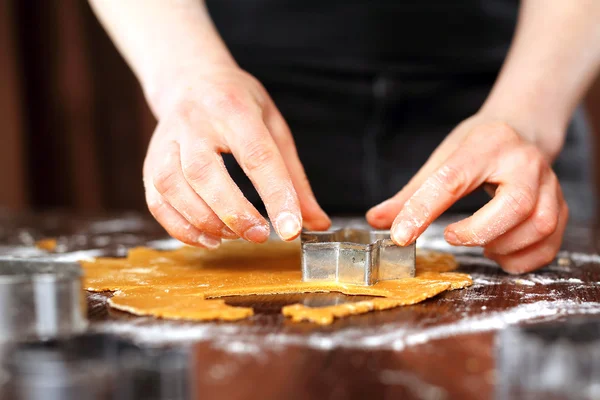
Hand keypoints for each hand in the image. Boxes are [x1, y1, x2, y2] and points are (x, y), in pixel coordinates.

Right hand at [143, 66, 329, 247]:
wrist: (191, 79)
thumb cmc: (239, 105)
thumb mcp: (275, 128)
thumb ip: (295, 178)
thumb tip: (316, 223)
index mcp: (234, 109)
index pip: (257, 155)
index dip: (275, 195)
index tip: (292, 229)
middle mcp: (194, 122)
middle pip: (204, 172)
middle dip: (234, 212)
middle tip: (260, 235)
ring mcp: (166, 141)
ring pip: (173, 186)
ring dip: (204, 221)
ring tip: (233, 236)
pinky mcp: (150, 160)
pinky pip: (156, 200)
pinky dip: (180, 227)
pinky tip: (208, 238)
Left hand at [367, 115, 567, 273]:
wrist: (523, 130)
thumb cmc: (479, 146)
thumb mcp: (442, 160)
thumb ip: (410, 194)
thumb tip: (376, 220)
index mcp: (486, 145)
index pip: (453, 179)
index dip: (423, 210)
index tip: (401, 236)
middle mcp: (525, 162)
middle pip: (515, 205)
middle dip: (479, 231)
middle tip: (452, 237)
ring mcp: (548, 184)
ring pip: (538, 225)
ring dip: (502, 246)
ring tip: (479, 244)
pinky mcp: (561, 205)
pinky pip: (551, 242)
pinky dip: (524, 259)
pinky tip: (500, 253)